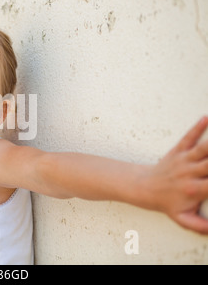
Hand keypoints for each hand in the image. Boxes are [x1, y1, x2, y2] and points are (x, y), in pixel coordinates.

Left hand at [146, 116, 207, 233]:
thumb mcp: (182, 218)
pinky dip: (197, 127)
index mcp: (194, 189)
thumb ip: (200, 226)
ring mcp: (184, 160)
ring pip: (204, 149)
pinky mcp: (178, 150)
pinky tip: (206, 118)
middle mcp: (190, 172)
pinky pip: (188, 137)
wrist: (143, 187)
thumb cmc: (165, 202)